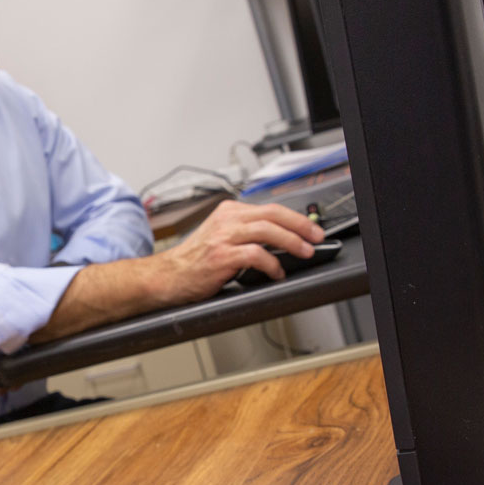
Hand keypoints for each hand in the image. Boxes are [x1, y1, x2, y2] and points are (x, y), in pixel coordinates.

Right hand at [151, 200, 324, 303]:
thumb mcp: (221, 236)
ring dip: (291, 242)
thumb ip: (246, 232)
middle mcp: (227, 220)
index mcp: (229, 211)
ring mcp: (223, 237)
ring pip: (267, 231)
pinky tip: (277, 272)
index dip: (296, 218)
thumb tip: (281, 239)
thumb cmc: (195, 260)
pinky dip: (271, 264)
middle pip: (273, 214)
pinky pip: (255, 255)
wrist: (167, 276)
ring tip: (304, 252)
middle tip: (316, 237)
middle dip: (300, 226)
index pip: (270, 208)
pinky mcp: (221, 256)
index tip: (311, 228)